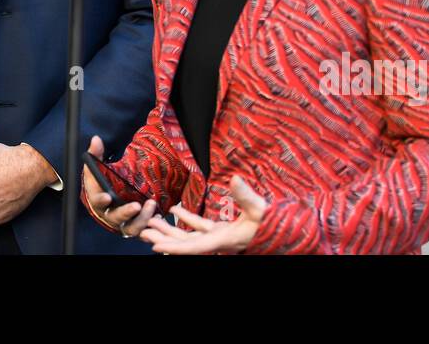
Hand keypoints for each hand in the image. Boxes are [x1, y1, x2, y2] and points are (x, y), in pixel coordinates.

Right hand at [81, 134, 159, 237]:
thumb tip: (96, 139)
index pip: (97, 201)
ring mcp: (122, 222)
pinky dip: (150, 226)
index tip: (107, 196)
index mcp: (98, 199)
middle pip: (115, 217)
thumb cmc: (102, 182)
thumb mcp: (97, 168)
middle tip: (136, 205)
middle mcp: (109, 213)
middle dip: (125, 212)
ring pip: (130, 227)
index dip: (101, 200)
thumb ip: (96, 154)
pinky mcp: (134, 225)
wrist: (108, 196)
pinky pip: (142, 230)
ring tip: (151, 206)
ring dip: (141, 220)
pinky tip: (158, 217)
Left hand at [139, 175, 267, 253]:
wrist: (286, 232)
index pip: (196, 247)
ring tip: (151, 222)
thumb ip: (246, 196)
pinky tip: (175, 209)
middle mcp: (219, 242)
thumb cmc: (274, 223)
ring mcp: (220, 237)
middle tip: (143, 232)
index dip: (176, 248)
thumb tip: (234, 179)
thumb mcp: (260, 209)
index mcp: (225, 240)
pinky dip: (187, 219)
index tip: (157, 247)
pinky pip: (201, 227)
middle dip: (165, 239)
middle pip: (186, 244)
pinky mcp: (223, 231)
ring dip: (171, 230)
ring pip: (190, 236)